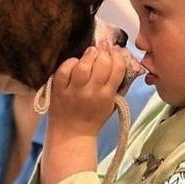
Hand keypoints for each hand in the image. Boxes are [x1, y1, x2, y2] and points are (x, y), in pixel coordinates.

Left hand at [40, 43, 126, 183]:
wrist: (72, 135)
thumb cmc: (93, 118)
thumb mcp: (112, 104)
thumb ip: (119, 85)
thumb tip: (126, 62)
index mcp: (107, 96)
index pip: (117, 68)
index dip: (117, 55)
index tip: (115, 51)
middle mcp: (91, 93)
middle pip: (101, 63)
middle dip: (104, 52)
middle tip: (103, 48)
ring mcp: (73, 91)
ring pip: (83, 65)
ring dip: (88, 55)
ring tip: (91, 52)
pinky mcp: (58, 90)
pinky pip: (64, 70)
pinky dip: (70, 62)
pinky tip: (75, 63)